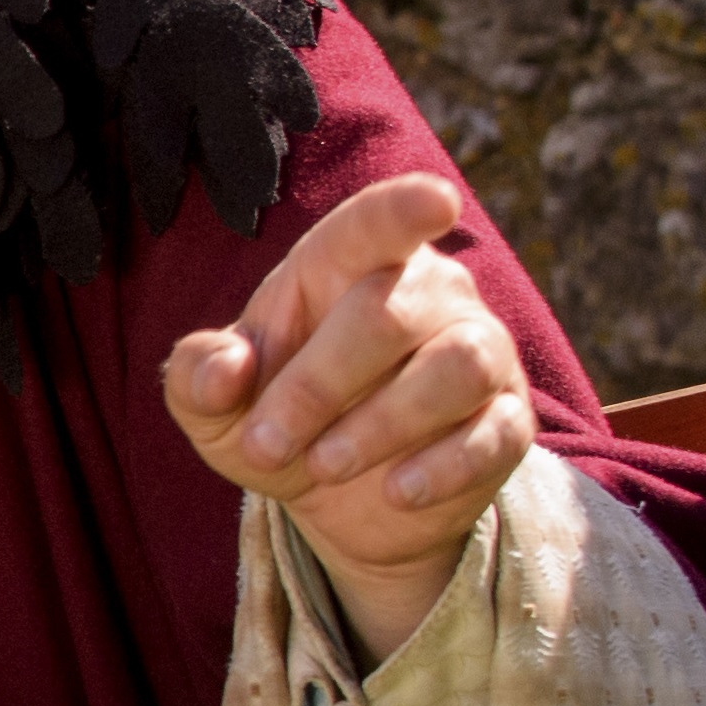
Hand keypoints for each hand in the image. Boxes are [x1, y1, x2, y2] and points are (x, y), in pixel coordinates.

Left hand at [165, 171, 531, 658]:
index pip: (377, 223)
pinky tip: (396, 491)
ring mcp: (479, 353)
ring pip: (457, 367)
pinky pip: (494, 432)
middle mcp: (429, 294)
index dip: (404, 209)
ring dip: (383, 423)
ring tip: (325, 466)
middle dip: (318, 384)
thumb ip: (198, 376)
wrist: (339, 505)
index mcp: (349, 265)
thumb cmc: (277, 422)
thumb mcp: (215, 408)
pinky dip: (444, 467)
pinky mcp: (507, 420)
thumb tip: (225, 367)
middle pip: (389, 313)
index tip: (435, 201)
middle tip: (267, 444)